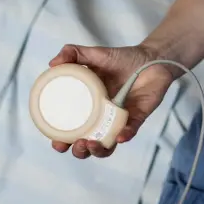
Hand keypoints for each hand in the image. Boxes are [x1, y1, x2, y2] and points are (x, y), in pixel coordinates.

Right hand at [48, 44, 173, 158]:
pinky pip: (130, 131)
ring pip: (108, 145)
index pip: (73, 130)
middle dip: (79, 150)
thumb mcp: (94, 54)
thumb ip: (72, 53)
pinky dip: (124, 135)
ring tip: (90, 143)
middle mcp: (103, 117)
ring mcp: (119, 120)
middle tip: (76, 144)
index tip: (57, 142)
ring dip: (98, 150)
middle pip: (88, 143)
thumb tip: (53, 64)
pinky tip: (119, 136)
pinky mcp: (137, 118)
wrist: (151, 58)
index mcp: (89, 107)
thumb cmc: (122, 59)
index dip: (63, 140)